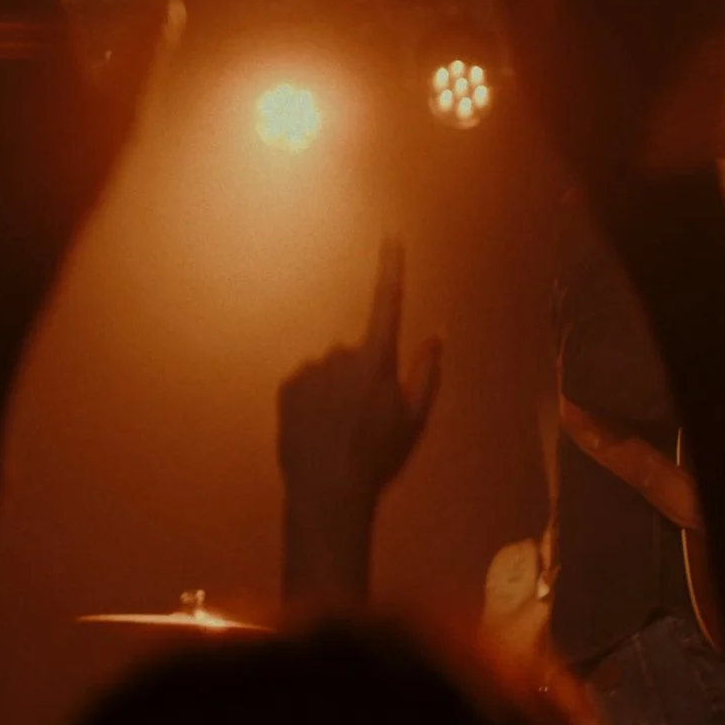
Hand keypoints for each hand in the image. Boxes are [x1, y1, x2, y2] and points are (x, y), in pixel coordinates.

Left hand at [278, 240, 443, 509]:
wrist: (328, 490)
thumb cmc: (380, 457)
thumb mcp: (415, 419)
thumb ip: (427, 372)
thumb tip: (438, 335)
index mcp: (377, 362)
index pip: (387, 304)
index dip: (390, 268)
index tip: (391, 234)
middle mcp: (340, 356)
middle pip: (356, 352)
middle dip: (362, 374)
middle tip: (366, 416)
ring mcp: (310, 370)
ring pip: (329, 369)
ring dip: (335, 388)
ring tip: (340, 427)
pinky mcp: (286, 386)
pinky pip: (306, 382)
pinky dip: (312, 398)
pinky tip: (318, 428)